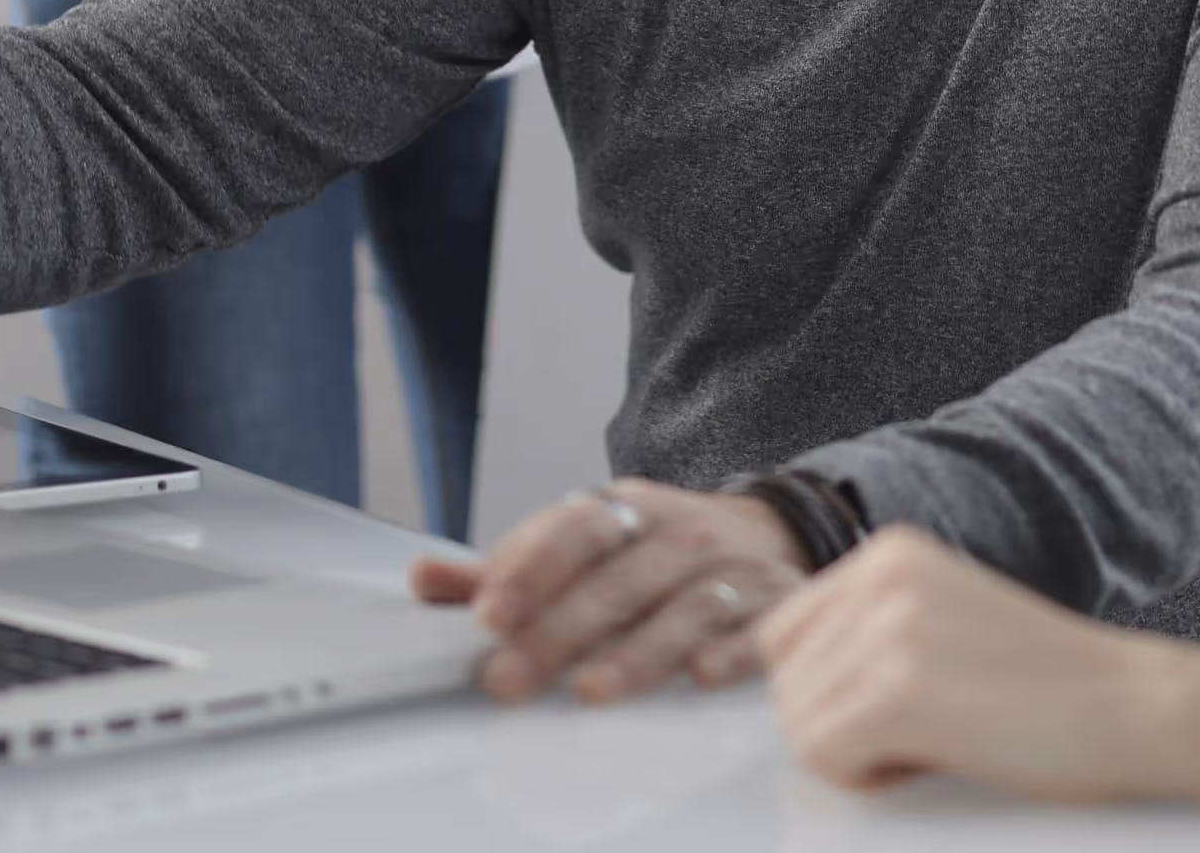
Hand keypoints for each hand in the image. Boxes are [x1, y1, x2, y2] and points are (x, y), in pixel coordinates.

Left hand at [410, 481, 806, 704]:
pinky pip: (755, 631)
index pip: (574, 530)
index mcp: (626, 509)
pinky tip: (698, 677)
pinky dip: (730, 653)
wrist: (770, 533)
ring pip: (683, 608)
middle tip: (510, 678)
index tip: (488, 616)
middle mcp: (680, 533)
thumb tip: (424, 580)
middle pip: (618, 580)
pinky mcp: (775, 607)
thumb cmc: (654, 552)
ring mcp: (731, 570)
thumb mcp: (586, 544)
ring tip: (589, 690)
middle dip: (560, 630)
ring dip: (637, 651)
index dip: (531, 570)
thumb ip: (509, 568)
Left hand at [761, 527, 1182, 799]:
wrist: (1136, 710)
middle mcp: (882, 575)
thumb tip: (790, 686)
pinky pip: (822, 755)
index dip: (826, 690)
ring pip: (798, 724)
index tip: (897, 708)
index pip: (783, 634)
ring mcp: (890, 629)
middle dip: (839, 725)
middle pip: (784, 682)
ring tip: (938, 741)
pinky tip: (934, 759)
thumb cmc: (1052, 688)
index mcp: (890, 552)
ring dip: (856, 755)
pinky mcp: (900, 691)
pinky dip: (867, 779)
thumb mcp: (945, 622)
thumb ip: (872, 630)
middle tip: (926, 732)